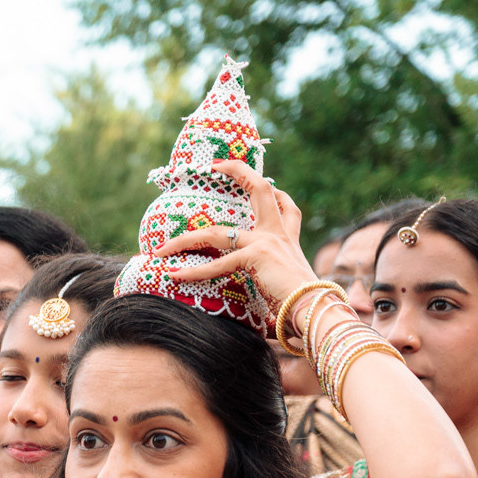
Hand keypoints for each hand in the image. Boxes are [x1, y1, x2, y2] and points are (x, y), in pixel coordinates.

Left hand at [155, 159, 318, 310]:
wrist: (316, 311)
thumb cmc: (302, 306)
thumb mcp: (284, 284)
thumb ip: (269, 279)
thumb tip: (260, 299)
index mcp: (287, 237)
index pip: (282, 203)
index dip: (269, 188)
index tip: (253, 175)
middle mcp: (278, 233)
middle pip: (260, 189)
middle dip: (238, 170)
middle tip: (213, 166)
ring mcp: (266, 241)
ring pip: (216, 233)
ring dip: (184, 241)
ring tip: (161, 250)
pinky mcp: (256, 256)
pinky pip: (217, 264)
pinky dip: (193, 272)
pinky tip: (174, 276)